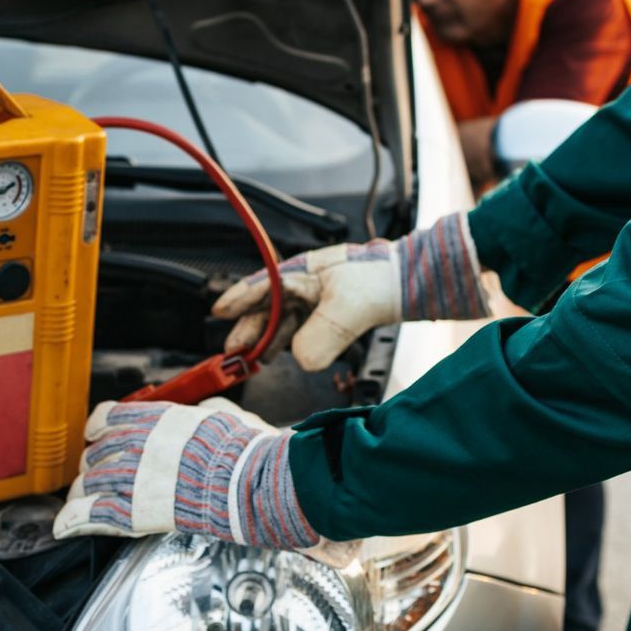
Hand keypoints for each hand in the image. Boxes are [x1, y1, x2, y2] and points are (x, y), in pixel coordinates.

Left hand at [53, 398, 353, 561]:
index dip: (97, 430)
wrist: (249, 481)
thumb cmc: (242, 450)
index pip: (104, 418)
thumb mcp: (217, 413)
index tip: (97, 437)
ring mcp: (132, 478)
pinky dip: (72, 520)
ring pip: (89, 483)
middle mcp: (136, 444)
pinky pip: (89, 514)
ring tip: (87, 501)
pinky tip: (63, 526)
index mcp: (154, 418)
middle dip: (95, 465)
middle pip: (95, 453)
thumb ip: (194, 414)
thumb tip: (196, 413)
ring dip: (86, 492)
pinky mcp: (134, 511)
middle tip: (101, 476)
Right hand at [211, 212, 488, 370]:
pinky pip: (300, 328)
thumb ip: (322, 336)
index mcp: (302, 271)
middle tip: (234, 353)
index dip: (237, 299)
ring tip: (253, 359)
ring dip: (268, 339)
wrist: (412, 283)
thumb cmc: (380, 280)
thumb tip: (302, 358)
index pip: (261, 285)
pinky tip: (280, 354)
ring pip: (282, 320)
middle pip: (267, 307)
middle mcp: (305, 283)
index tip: (218, 311)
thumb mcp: (348, 309)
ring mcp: (316, 298)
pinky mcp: (329, 313)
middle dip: (249, 329)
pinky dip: (288, 342)